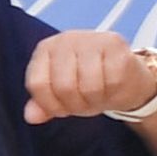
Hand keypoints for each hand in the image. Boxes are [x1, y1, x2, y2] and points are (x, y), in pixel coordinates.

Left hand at [23, 29, 156, 123]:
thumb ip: (44, 103)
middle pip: (64, 87)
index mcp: (46, 49)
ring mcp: (91, 39)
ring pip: (90, 87)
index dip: (51, 105)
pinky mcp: (116, 44)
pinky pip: (112, 81)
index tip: (62, 108)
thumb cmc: (90, 82)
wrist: (125, 74)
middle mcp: (66, 39)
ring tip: (99, 95)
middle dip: (77, 105)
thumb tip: (31, 116)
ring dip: (96, 100)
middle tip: (85, 103)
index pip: (37, 84)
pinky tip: (113, 86)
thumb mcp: (62, 95)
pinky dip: (113, 92)